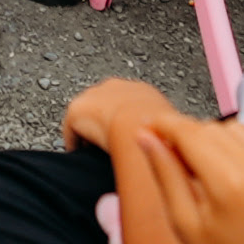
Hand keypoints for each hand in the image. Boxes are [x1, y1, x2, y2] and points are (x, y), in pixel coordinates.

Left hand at [63, 75, 181, 154]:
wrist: (140, 126)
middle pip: (106, 106)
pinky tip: (80, 156)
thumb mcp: (170, 132)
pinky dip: (76, 143)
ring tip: (94, 152)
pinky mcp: (77, 109)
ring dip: (91, 132)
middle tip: (108, 146)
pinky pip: (73, 129)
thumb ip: (162, 134)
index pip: (130, 104)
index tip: (125, 138)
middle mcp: (116, 87)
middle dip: (106, 123)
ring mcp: (95, 96)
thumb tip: (167, 150)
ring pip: (89, 116)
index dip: (126, 122)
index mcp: (142, 91)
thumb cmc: (161, 132)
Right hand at [130, 118, 243, 243]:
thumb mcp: (184, 223)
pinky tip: (243, 166)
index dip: (166, 125)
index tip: (150, 126)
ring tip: (211, 168)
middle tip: (177, 158)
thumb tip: (144, 135)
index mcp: (229, 184)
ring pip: (243, 131)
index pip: (190, 133)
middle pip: (214, 129)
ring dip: (221, 139)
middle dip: (191, 136)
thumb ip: (165, 174)